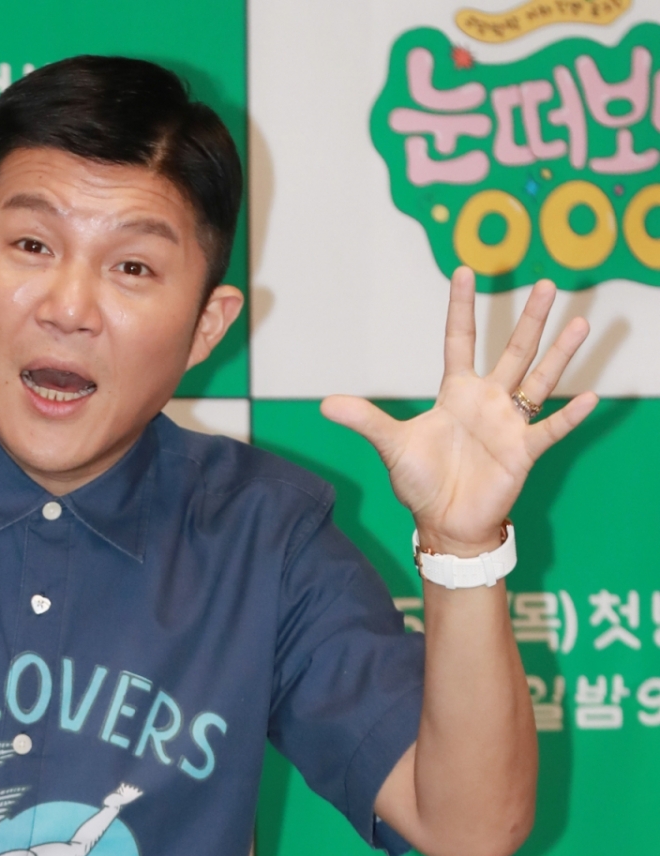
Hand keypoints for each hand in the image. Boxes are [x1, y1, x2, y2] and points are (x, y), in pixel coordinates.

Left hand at [321, 269, 596, 554]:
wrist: (444, 523)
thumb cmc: (421, 482)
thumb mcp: (391, 446)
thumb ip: (365, 420)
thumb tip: (325, 404)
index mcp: (456, 394)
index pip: (460, 340)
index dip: (461, 308)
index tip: (464, 271)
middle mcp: (488, 402)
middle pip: (514, 351)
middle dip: (530, 319)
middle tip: (547, 284)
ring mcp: (509, 425)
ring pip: (540, 381)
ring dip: (560, 355)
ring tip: (581, 322)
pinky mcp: (523, 453)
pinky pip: (550, 430)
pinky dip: (570, 417)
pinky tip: (591, 398)